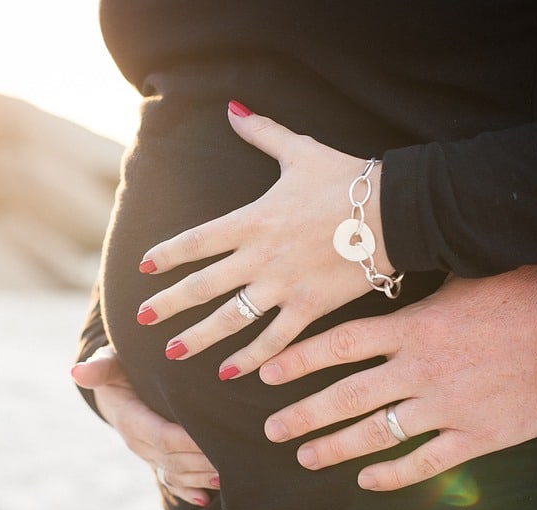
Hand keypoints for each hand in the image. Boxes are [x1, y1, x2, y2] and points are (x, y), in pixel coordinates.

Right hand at [72, 345, 218, 505]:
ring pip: (175, 472)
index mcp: (129, 419)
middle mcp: (138, 442)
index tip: (213, 436)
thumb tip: (77, 371)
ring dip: (200, 477)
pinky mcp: (157, 459)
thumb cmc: (118, 367)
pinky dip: (188, 491)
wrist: (113, 388)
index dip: (187, 440)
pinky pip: (171, 481)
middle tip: (234, 455)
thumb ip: (100, 367)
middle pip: (173, 458)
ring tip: (229, 474)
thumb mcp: (109, 363)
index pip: (161, 435)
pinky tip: (205, 498)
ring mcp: (147, 454)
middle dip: (202, 460)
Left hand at [136, 102, 393, 379]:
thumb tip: (233, 107)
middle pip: (203, 286)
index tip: (144, 267)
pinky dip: (251, 359)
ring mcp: (284, 286)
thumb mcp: (300, 151)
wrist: (395, 212)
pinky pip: (274, 340)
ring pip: (231, 318)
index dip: (167, 254)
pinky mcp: (310, 307)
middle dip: (169, 303)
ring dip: (199, 337)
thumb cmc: (347, 180)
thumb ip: (262, 132)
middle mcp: (260, 257)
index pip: (197, 241)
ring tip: (173, 352)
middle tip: (141, 318)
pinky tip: (229, 374)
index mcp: (253, 220)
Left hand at [259, 264, 536, 489]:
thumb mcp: (463, 276)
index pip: (338, 346)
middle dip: (303, 414)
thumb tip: (384, 270)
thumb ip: (419, 290)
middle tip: (272, 430)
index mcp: (412, 328)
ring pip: (377, 433)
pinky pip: (425, 462)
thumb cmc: (526, 290)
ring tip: (306, 457)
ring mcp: (446, 405)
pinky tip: (367, 480)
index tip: (266, 374)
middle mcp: (419, 369)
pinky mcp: (477, 435)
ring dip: (336, 447)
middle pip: (345, 396)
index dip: (297, 361)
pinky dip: (393, 474)